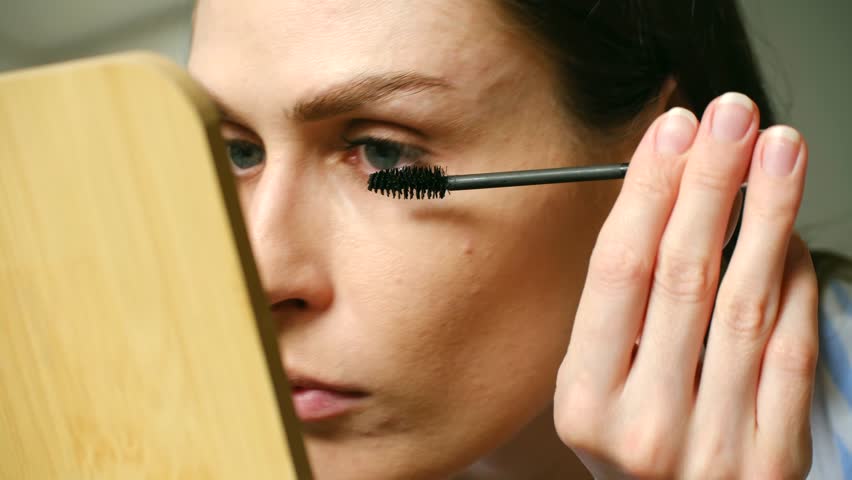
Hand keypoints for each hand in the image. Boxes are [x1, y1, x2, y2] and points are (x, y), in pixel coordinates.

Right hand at [554, 93, 817, 478]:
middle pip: (681, 276)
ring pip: (744, 304)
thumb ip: (619, 313)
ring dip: (765, 214)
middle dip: (709, 182)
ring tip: (777, 149)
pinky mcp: (773, 460)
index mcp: (585, 403)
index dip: (648, 193)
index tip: (673, 133)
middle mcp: (645, 427)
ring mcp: (714, 448)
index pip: (617, 274)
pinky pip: (791, 352)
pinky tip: (788, 231)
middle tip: (730, 117)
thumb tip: (664, 199)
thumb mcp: (595, 389)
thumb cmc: (631, 446)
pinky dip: (794, 281)